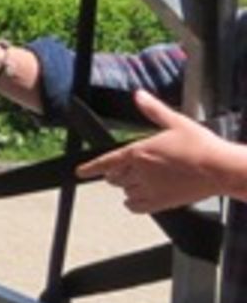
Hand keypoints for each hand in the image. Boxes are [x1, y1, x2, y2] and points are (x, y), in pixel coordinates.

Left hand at [78, 90, 232, 213]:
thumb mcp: (176, 122)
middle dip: (119, 172)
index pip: (106, 161)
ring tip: (148, 178)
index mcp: (140, 151)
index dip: (90, 167)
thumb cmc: (202, 146)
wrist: (221, 169)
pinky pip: (134, 207)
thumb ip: (153, 110)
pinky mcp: (158, 203)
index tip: (80, 172)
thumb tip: (139, 95)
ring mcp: (148, 189)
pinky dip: (134, 202)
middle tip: (135, 167)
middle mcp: (139, 172)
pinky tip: (142, 196)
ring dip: (129, 186)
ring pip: (124, 191)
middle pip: (114, 176)